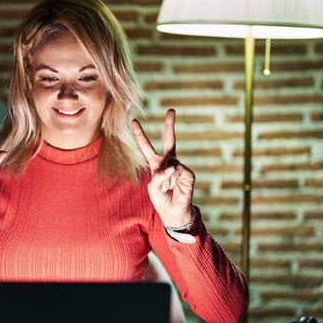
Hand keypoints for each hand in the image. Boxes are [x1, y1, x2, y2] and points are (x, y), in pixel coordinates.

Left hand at [132, 109, 194, 227]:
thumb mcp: (152, 187)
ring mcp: (179, 167)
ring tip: (167, 187)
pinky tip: (174, 186)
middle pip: (169, 140)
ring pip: (170, 161)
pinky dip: (173, 178)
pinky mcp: (188, 173)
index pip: (147, 147)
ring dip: (166, 175)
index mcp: (156, 164)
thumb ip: (158, 175)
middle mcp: (168, 162)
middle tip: (171, 110)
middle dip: (170, 125)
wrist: (173, 212)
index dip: (140, 135)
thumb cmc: (161, 200)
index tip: (134, 121)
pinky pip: (177, 169)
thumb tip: (173, 166)